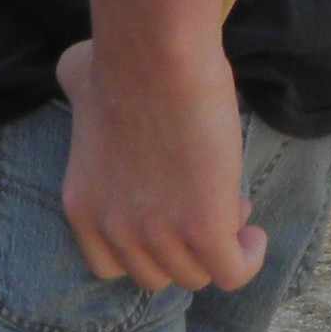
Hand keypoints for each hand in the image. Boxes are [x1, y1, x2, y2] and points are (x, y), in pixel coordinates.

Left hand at [54, 32, 265, 291]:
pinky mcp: (204, 230)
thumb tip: (79, 77)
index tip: (166, 214)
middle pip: (158, 275)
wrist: (153, 57)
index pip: (111, 265)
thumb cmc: (119, 59)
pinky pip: (232, 273)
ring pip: (197, 274)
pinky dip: (248, 256)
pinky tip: (254, 232)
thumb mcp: (75, 87)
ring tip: (231, 201)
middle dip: (183, 243)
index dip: (145, 244)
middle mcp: (115, 231)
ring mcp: (158, 236)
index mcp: (82, 208)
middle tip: (205, 201)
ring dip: (219, 242)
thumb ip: (76, 97)